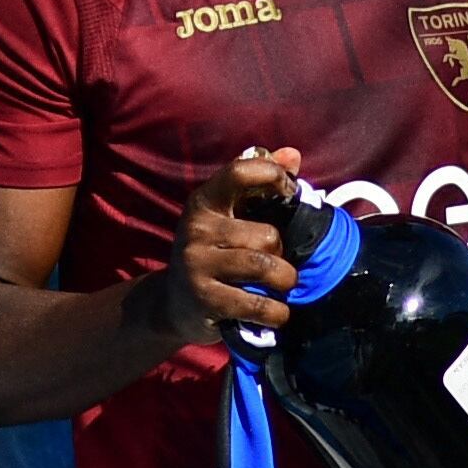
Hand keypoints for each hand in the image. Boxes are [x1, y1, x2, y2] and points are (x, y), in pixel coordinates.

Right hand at [154, 147, 304, 342]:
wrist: (173, 303)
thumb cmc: (213, 252)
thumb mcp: (228, 215)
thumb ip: (260, 183)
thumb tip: (294, 155)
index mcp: (204, 201)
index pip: (239, 172)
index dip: (272, 175)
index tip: (289, 191)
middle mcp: (197, 228)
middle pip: (268, 235)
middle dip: (283, 252)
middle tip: (277, 262)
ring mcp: (198, 263)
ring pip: (266, 267)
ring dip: (285, 282)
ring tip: (282, 287)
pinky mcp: (205, 299)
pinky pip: (258, 304)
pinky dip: (277, 312)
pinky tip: (276, 312)